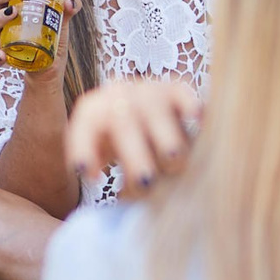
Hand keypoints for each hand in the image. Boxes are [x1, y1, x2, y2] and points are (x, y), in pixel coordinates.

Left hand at [65, 80, 201, 198]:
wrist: (141, 108)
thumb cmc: (120, 142)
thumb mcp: (102, 153)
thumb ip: (103, 168)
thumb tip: (116, 189)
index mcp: (93, 111)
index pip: (84, 126)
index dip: (84, 149)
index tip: (91, 176)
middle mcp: (118, 96)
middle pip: (123, 120)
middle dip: (135, 154)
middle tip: (146, 181)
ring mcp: (148, 91)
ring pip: (156, 112)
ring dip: (166, 141)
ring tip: (173, 162)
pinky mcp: (176, 90)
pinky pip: (183, 94)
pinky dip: (189, 105)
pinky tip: (195, 119)